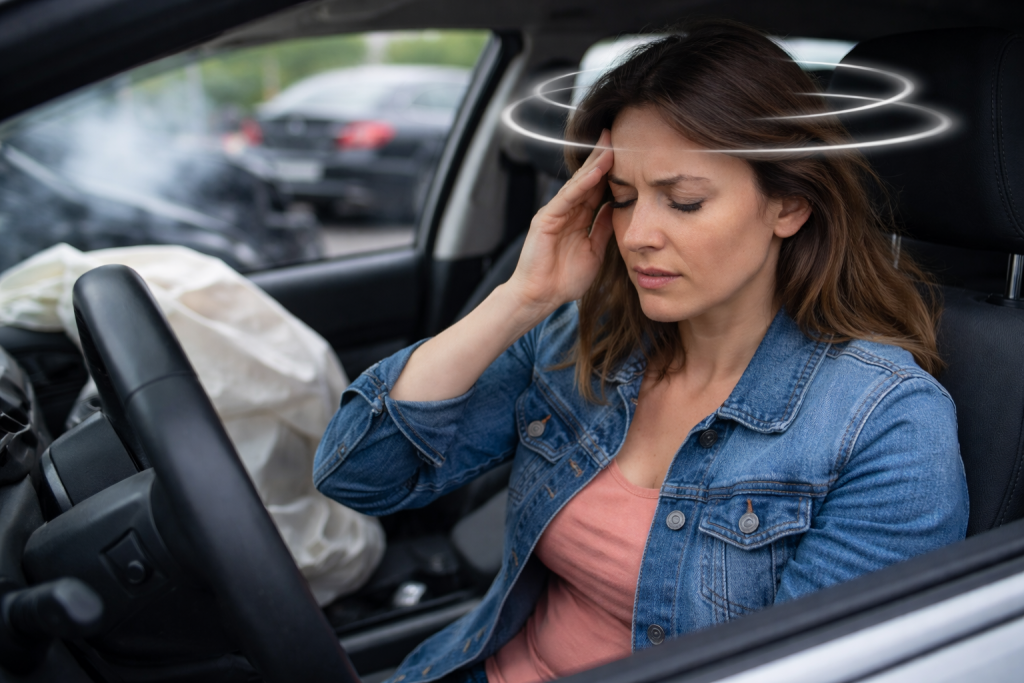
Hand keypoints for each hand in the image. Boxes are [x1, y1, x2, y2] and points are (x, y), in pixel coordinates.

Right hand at [505, 129, 614, 316]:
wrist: (541, 297)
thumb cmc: (564, 280)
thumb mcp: (595, 251)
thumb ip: (603, 228)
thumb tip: (617, 208)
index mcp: (579, 218)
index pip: (598, 189)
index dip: (612, 172)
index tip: (630, 155)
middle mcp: (567, 211)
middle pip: (588, 179)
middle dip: (603, 158)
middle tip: (619, 136)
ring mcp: (555, 213)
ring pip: (578, 184)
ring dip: (595, 165)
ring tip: (610, 146)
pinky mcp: (546, 219)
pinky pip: (567, 198)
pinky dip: (582, 184)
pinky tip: (596, 171)